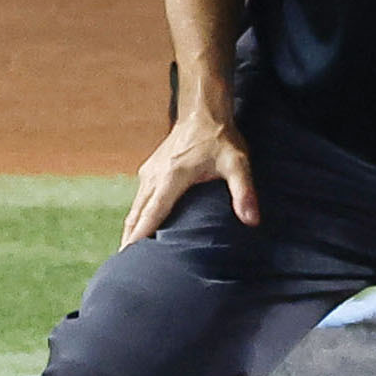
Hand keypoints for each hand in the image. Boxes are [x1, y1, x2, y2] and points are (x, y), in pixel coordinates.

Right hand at [122, 114, 257, 245]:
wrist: (202, 111)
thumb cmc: (220, 138)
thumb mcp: (238, 164)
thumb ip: (244, 192)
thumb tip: (251, 220)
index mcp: (172, 177)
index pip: (152, 214)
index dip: (140, 236)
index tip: (127, 255)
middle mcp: (155, 176)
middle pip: (137, 215)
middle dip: (130, 239)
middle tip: (124, 264)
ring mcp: (149, 172)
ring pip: (135, 207)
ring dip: (131, 229)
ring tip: (127, 253)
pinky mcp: (150, 170)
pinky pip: (139, 199)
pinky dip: (136, 216)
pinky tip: (138, 229)